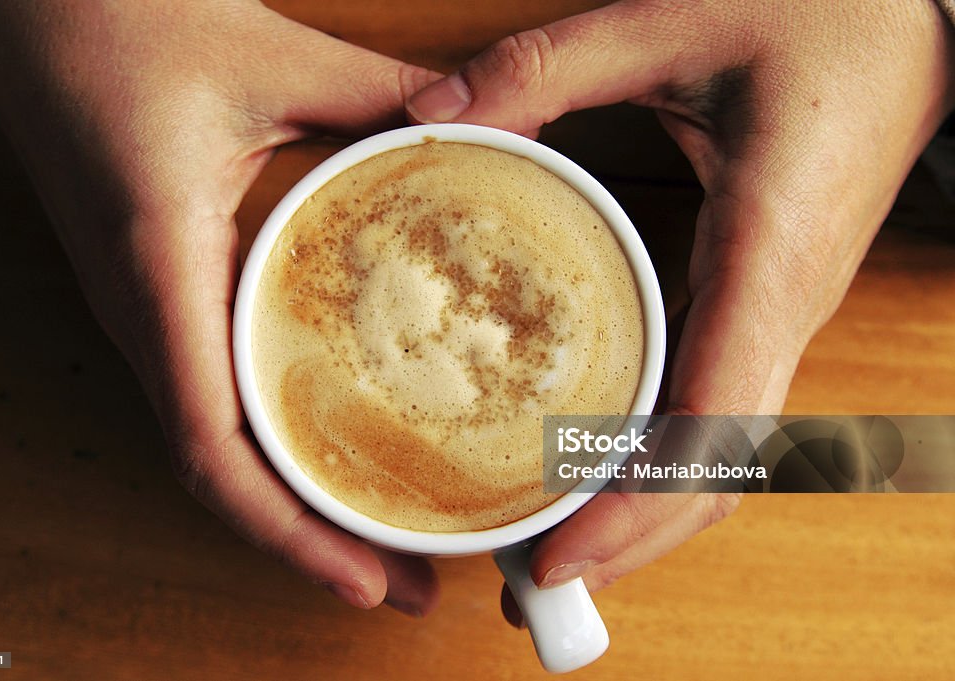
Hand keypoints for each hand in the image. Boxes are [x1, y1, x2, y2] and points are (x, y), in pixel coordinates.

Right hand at [0, 0, 440, 616]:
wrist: (28, 16)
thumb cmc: (116, 27)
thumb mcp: (265, 56)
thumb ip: (378, 92)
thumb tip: (476, 124)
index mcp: (161, 270)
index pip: (211, 445)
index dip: (286, 529)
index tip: (364, 579)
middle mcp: (148, 316)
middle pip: (224, 474)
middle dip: (310, 542)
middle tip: (409, 579)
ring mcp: (149, 315)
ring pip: (218, 447)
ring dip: (294, 505)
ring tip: (382, 541)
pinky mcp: (162, 299)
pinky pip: (215, 399)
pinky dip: (272, 449)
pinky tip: (330, 455)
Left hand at [406, 0, 954, 624]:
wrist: (916, 14)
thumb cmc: (821, 18)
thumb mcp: (675, 21)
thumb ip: (550, 66)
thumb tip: (434, 114)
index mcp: (768, 253)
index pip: (715, 423)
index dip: (636, 505)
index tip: (558, 555)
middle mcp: (781, 309)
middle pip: (716, 473)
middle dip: (628, 539)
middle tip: (524, 576)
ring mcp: (778, 316)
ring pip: (720, 456)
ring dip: (641, 513)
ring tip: (545, 545)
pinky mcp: (763, 305)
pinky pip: (717, 411)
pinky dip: (655, 462)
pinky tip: (593, 472)